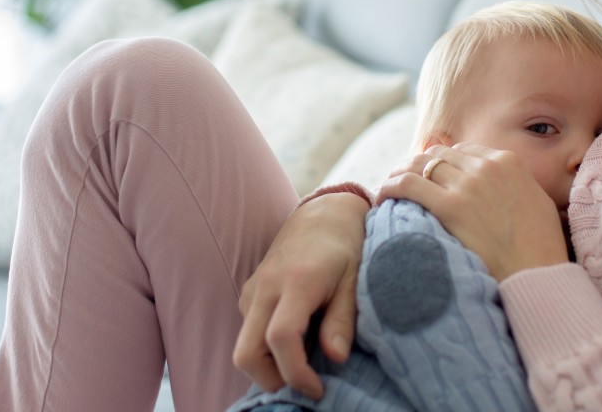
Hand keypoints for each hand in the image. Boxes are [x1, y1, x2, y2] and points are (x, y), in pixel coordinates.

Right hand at [233, 192, 369, 397]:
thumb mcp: (356, 279)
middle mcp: (266, 287)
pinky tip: (300, 339)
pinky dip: (268, 349)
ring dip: (270, 365)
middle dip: (271, 381)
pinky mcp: (250, 294)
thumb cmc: (346, 245)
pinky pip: (249, 333)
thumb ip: (344, 318)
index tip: (318, 388)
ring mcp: (253, 290)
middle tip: (306, 384)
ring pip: (244, 346)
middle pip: (246, 353)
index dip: (295, 373)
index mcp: (297, 282)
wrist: (324, 213)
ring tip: (308, 357)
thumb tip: (336, 358)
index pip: (281, 338)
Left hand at [376, 143, 569, 280]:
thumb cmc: (541, 249)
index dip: (444, 164)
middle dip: (420, 167)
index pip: (463, 150)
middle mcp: (487, 166)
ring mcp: (468, 185)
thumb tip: (498, 182)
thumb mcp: (537, 202)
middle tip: (405, 184)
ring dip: (401, 175)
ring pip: (420, 165)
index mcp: (509, 161)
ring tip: (390, 190)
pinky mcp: (451, 206)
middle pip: (439, 155)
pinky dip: (390, 187)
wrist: (539, 277)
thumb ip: (514, 184)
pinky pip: (408, 185)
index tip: (432, 179)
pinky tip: (382, 197)